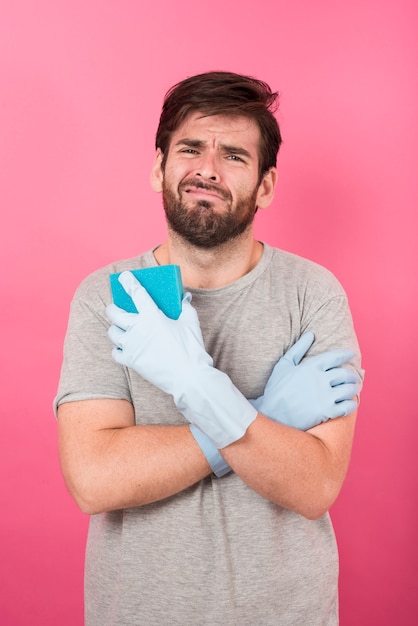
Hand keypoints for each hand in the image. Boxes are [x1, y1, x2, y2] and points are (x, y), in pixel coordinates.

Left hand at [107, 271, 256, 448]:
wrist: (188, 377)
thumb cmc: (191, 349)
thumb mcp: (191, 323)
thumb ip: (185, 307)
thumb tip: (184, 298)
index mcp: (152, 317)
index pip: (137, 294)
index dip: (128, 282)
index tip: (123, 277)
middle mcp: (138, 329)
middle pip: (115, 313)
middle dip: (112, 308)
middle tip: (115, 307)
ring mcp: (132, 346)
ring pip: (112, 333)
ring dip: (114, 328)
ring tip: (119, 327)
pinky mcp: (131, 361)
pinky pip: (115, 352)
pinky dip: (118, 349)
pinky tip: (123, 347)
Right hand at [250, 332, 360, 429]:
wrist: (271, 415)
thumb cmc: (276, 389)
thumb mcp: (283, 365)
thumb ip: (298, 349)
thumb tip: (310, 334)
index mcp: (311, 367)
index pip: (335, 356)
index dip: (345, 354)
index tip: (350, 354)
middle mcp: (320, 380)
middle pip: (345, 374)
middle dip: (352, 374)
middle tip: (353, 376)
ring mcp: (324, 397)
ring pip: (349, 389)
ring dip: (353, 388)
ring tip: (353, 388)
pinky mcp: (326, 412)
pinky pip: (347, 406)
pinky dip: (352, 404)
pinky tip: (350, 403)